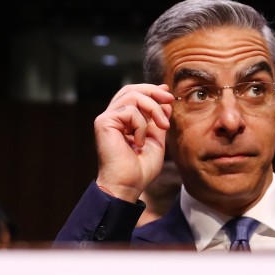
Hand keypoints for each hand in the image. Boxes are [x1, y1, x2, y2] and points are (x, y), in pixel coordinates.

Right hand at [93, 83, 174, 201]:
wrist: (128, 185)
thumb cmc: (140, 169)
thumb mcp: (156, 140)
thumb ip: (158, 120)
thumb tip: (165, 102)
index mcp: (123, 121)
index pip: (134, 95)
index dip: (151, 90)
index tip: (168, 94)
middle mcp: (112, 117)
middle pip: (131, 90)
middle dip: (153, 91)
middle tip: (170, 99)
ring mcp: (106, 118)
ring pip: (132, 96)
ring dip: (153, 109)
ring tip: (162, 127)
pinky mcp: (104, 122)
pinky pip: (130, 110)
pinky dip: (141, 125)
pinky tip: (139, 142)